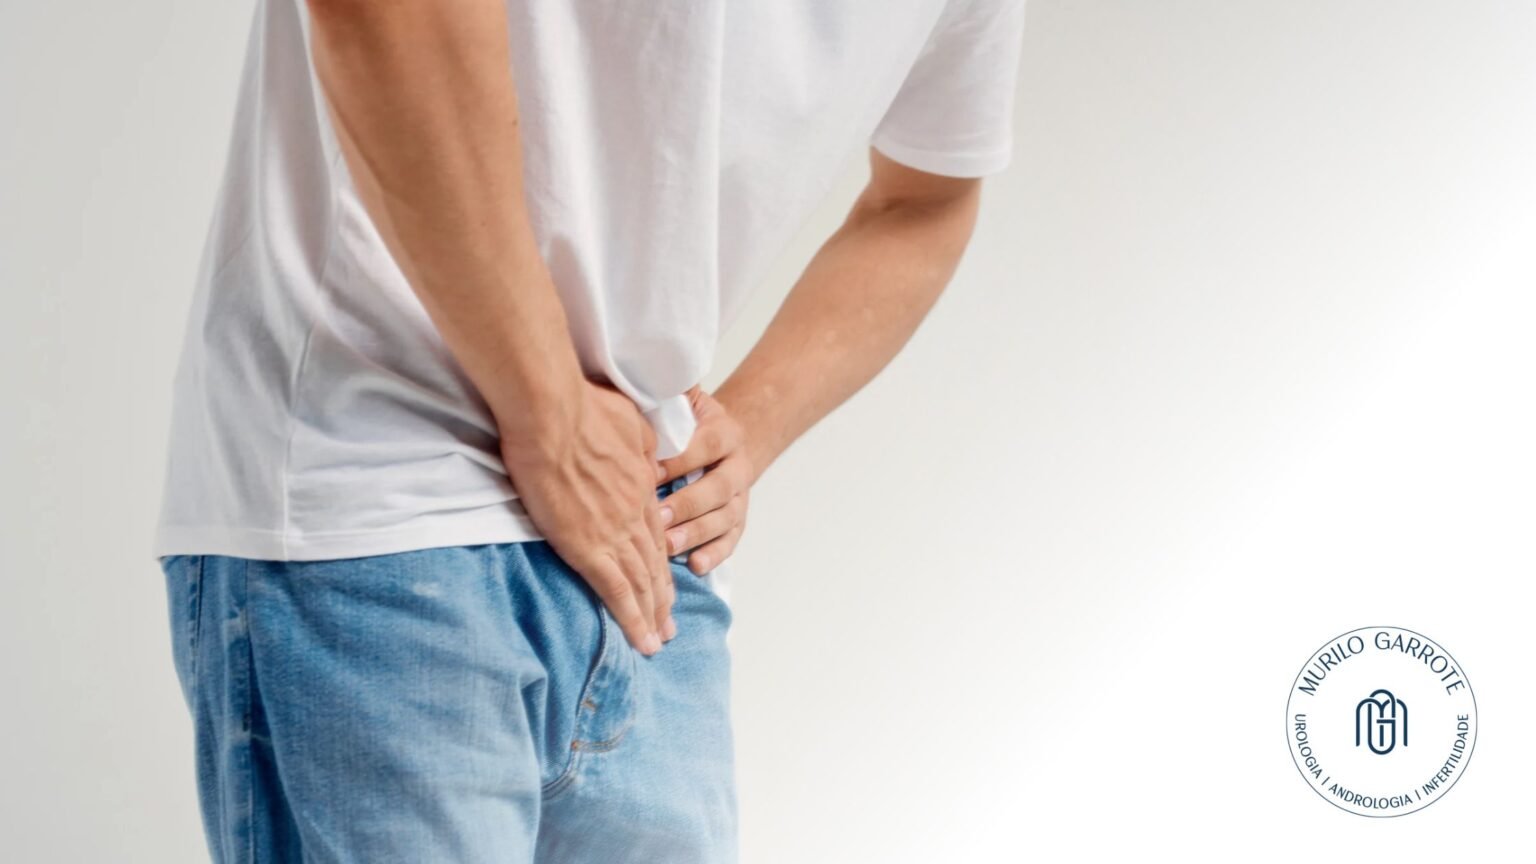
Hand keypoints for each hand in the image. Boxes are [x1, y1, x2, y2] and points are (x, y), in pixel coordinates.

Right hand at [501, 379, 672, 654]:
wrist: (552, 411)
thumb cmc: (580, 405)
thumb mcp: (628, 419)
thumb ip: (638, 442)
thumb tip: (642, 451)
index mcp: (639, 485)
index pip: (655, 532)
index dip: (662, 559)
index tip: (665, 578)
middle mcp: (633, 513)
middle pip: (653, 564)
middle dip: (662, 597)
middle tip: (668, 625)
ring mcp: (613, 532)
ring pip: (641, 583)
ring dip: (652, 615)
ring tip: (658, 641)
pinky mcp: (588, 546)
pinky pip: (617, 592)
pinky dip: (633, 619)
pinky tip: (642, 640)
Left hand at [657, 387, 753, 574]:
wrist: (726, 438)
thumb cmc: (690, 421)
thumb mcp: (685, 399)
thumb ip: (669, 390)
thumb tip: (642, 368)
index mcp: (724, 431)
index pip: (704, 446)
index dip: (677, 460)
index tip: (646, 472)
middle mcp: (737, 465)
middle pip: (717, 488)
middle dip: (687, 504)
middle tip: (657, 517)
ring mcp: (740, 495)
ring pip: (725, 518)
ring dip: (697, 534)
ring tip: (670, 546)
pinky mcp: (738, 520)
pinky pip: (731, 540)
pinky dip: (715, 554)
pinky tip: (695, 566)